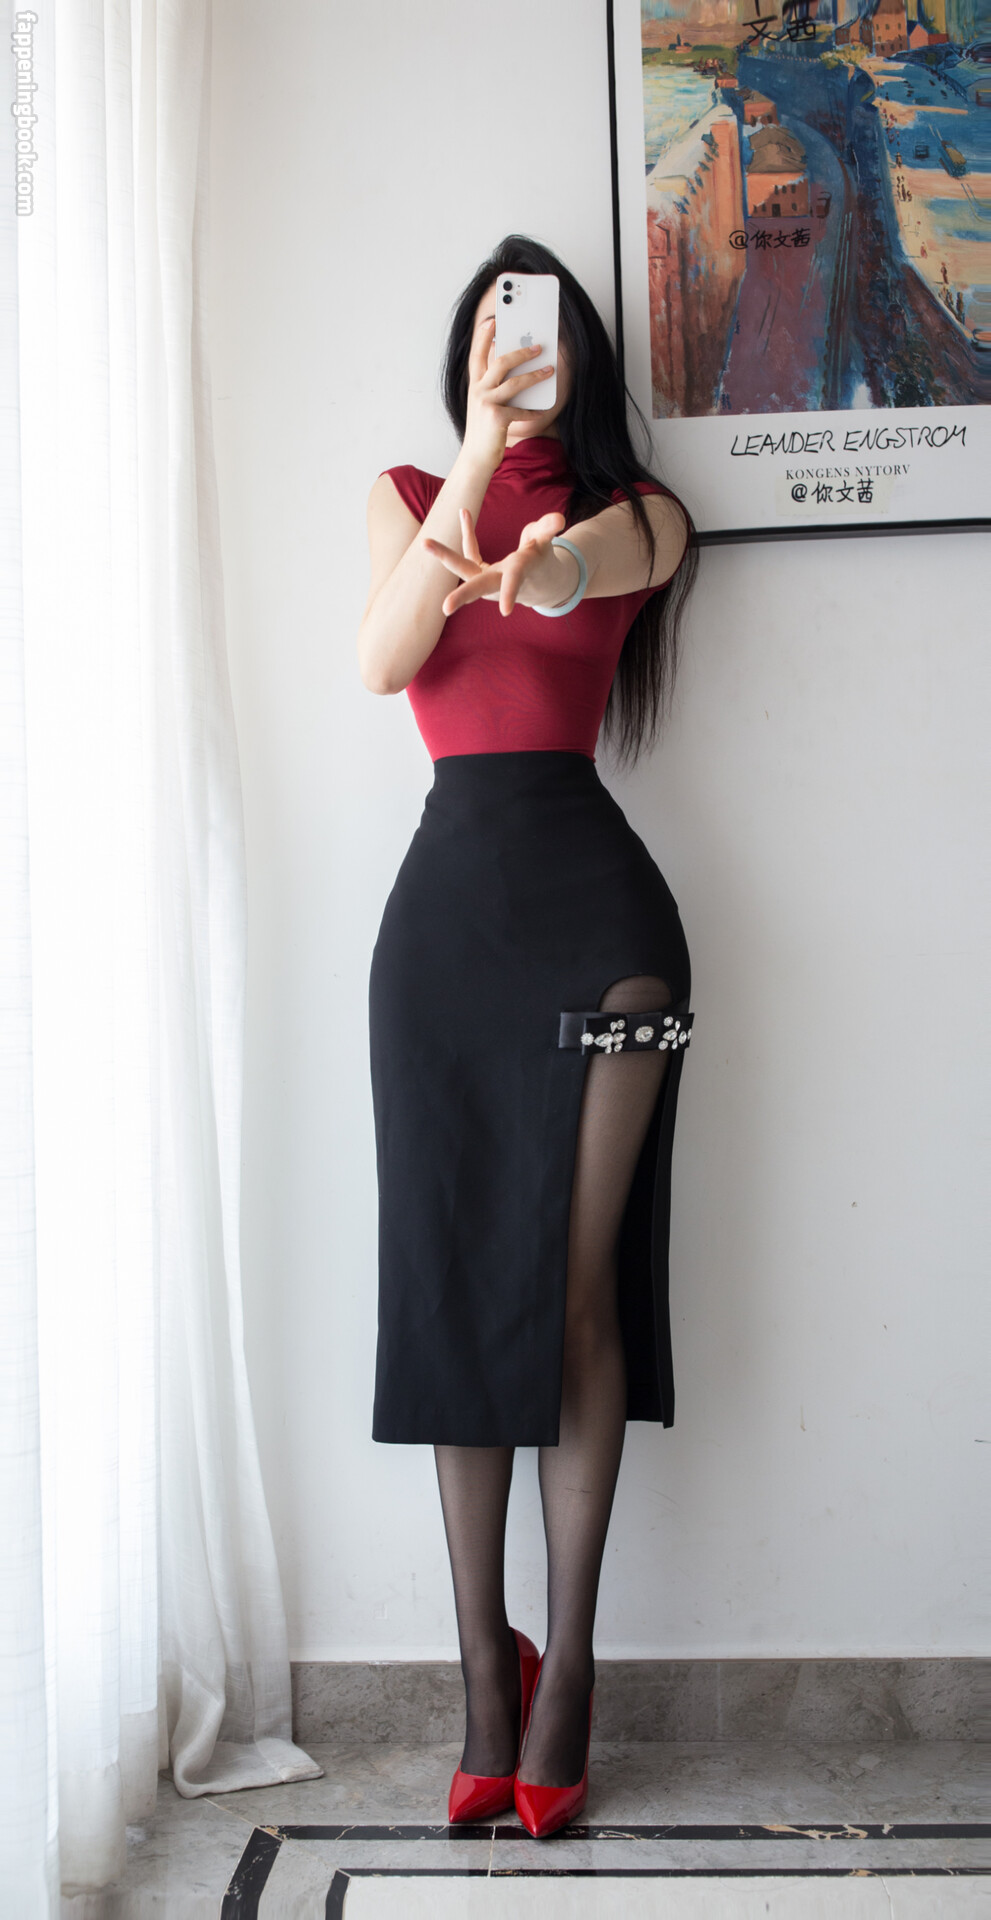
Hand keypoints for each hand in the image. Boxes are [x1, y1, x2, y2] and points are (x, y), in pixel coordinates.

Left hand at [424, 506, 574, 618]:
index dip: (510, 592)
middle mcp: (498, 581)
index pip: (513, 582)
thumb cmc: (542, 561)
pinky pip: (470, 552)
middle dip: (462, 597)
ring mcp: (486, 579)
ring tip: (425, 542)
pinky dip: (466, 533)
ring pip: (463, 569)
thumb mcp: (547, 544)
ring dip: (445, 557)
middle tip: (445, 608)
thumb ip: (548, 531)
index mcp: (518, 575)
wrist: (538, 583)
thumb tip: (558, 520)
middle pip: (478, 587)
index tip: (506, 611)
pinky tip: (464, 512)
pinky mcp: (480, 572)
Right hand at [462, 315, 556, 468]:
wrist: (475, 458)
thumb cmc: (484, 430)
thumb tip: (516, 369)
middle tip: (539, 347)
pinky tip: (541, 410)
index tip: (494, 320)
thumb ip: (494, 386)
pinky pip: (521, 409)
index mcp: (474, 385)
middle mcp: (478, 391)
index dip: (484, 335)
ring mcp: (486, 403)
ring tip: (549, 371)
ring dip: (535, 375)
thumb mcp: (484, 404)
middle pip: (501, 362)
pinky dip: (533, 410)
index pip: (477, 353)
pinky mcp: (497, 418)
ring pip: (515, 382)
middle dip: (522, 352)